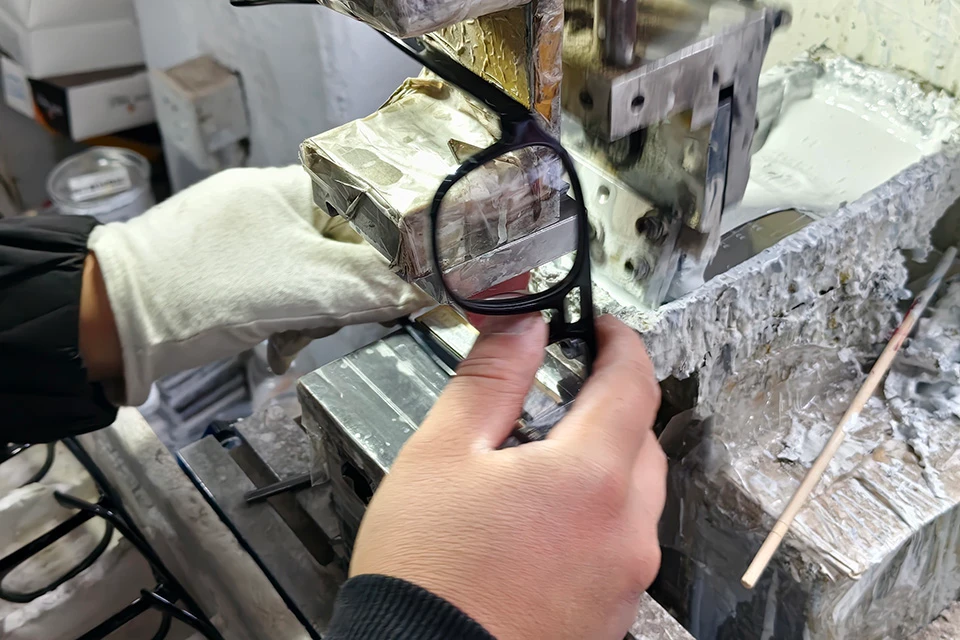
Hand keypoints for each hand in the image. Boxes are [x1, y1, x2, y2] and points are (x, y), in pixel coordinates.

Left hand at [84, 166, 431, 404]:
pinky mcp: (231, 270)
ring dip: (313, 313)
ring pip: (316, 276)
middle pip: (346, 247)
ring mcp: (248, 238)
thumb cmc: (197, 286)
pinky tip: (274, 343)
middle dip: (345, 292)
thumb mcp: (305, 287)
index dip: (391, 250)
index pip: (371, 207)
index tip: (400, 284)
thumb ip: (374, 285)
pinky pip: (284, 292)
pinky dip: (286, 320)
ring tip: (289, 335)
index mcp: (291, 187)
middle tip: (330, 317)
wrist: (114, 321)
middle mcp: (271, 204)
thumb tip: (429, 289)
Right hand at [350, 314, 666, 639]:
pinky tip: (540, 524)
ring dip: (601, 463)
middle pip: (640, 440)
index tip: (598, 329)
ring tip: (536, 466)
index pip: (634, 382)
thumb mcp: (442, 453)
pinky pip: (619, 543)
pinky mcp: (611, 614)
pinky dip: (594, 516)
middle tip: (557, 395)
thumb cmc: (426, 574)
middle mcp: (625, 532)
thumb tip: (524, 328)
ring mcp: (624, 579)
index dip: (618, 343)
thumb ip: (492, 380)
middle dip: (607, 404)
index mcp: (592, 479)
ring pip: (633, 495)